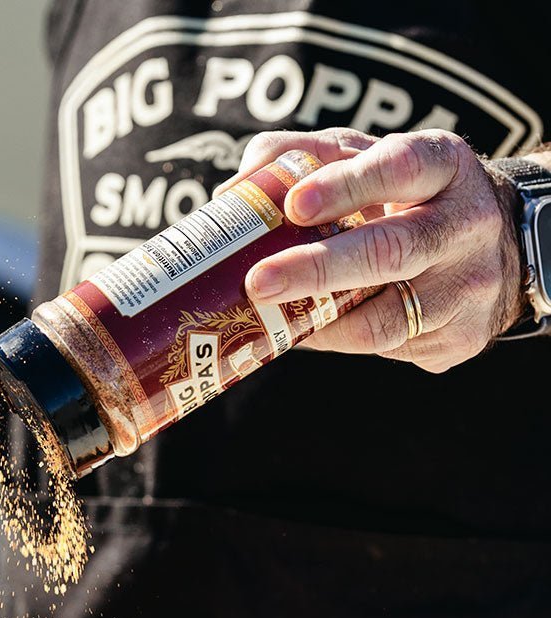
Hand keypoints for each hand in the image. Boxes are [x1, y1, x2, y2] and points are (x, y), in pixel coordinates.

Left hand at [239, 128, 527, 372]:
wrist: (495, 249)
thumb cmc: (402, 197)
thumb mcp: (366, 158)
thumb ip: (301, 158)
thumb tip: (232, 193)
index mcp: (443, 166)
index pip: (399, 168)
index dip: (346, 187)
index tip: (295, 205)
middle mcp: (465, 226)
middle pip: (389, 252)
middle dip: (317, 269)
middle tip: (259, 282)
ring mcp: (467, 289)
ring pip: (383, 320)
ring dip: (318, 323)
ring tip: (270, 318)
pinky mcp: (458, 338)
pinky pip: (386, 350)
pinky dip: (338, 341)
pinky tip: (311, 331)